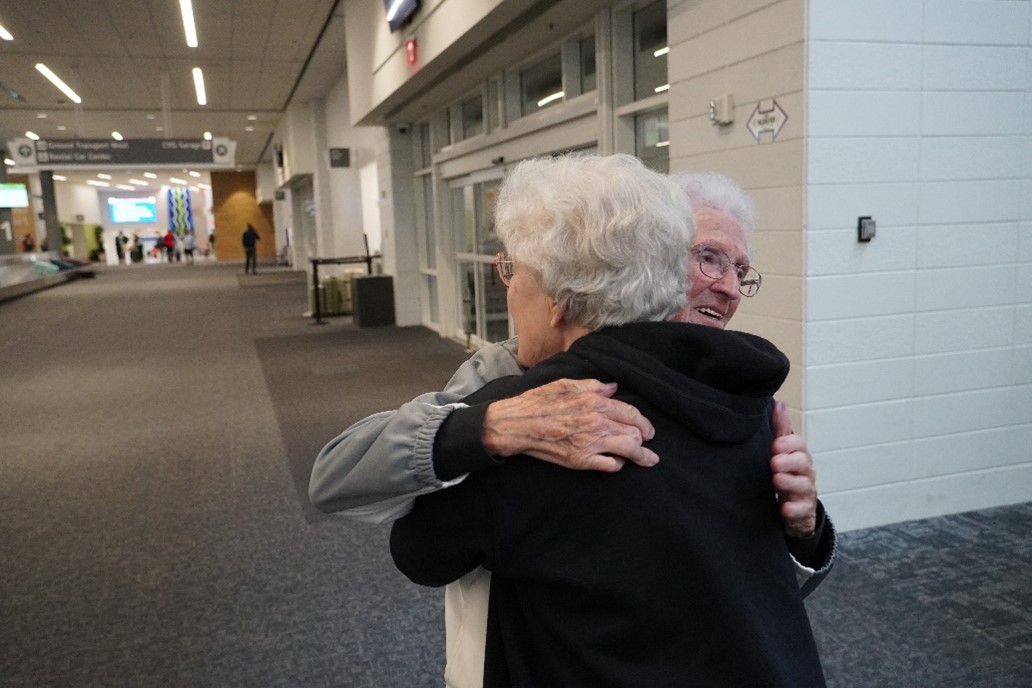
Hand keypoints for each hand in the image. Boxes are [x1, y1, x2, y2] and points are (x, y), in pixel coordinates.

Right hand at [481, 378, 658, 472]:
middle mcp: (596, 422)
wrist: (516, 424)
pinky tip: (618, 463)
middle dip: (644, 439)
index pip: (630, 413)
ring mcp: (590, 443)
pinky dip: (618, 464)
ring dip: (641, 455)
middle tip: (648, 444)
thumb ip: (593, 386)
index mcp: (594, 402)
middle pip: (634, 433)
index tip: (648, 429)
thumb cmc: (537, 402)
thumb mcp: (566, 385)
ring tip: (647, 460)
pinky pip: (610, 465)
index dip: (643, 422)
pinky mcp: (581, 460)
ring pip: (628, 450)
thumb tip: (613, 388)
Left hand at [770, 400, 817, 537]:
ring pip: (804, 485)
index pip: (799, 446)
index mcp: (799, 456)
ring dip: (790, 482)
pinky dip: (794, 510)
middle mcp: (805, 473)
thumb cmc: (787, 475)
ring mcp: (805, 493)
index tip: (775, 445)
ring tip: (776, 479)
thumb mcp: (782, 453)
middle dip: (790, 461)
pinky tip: (785, 509)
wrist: (795, 511)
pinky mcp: (803, 512)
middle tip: (774, 462)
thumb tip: (779, 403)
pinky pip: (802, 511)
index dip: (789, 444)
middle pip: (804, 463)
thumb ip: (781, 430)